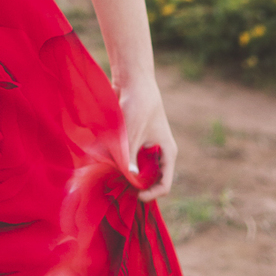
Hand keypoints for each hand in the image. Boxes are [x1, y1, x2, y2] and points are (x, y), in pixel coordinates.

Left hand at [117, 79, 176, 203]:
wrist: (132, 79)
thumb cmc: (137, 105)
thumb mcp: (133, 134)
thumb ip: (130, 158)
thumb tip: (128, 178)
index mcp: (167, 152)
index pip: (164, 185)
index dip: (151, 194)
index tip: (134, 195)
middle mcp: (159, 152)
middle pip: (151, 180)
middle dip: (136, 186)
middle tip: (118, 189)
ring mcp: (147, 146)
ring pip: (138, 170)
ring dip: (126, 174)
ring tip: (112, 177)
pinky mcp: (135, 140)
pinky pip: (130, 158)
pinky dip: (121, 163)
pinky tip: (108, 163)